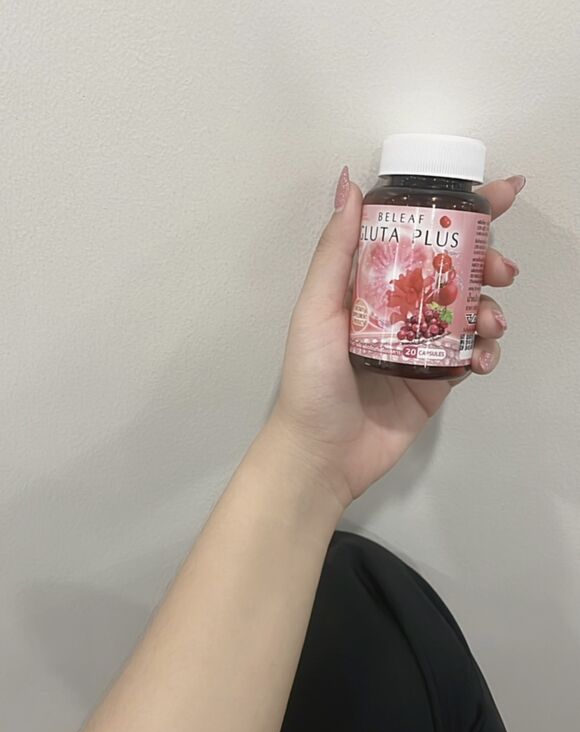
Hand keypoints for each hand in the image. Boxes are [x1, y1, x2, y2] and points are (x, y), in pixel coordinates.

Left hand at [270, 167, 523, 508]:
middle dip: (487, 260)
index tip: (502, 193)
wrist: (323, 454)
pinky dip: (486, 351)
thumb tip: (349, 183)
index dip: (460, 211)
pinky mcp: (436, 380)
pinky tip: (483, 357)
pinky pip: (471, 354)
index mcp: (368, 285)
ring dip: (492, 307)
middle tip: (502, 267)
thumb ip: (336, 251)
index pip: (417, 235)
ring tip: (493, 322)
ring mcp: (420, 345)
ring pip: (470, 310)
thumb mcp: (316, 309)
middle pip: (454, 269)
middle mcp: (398, 309)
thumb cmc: (311, 380)